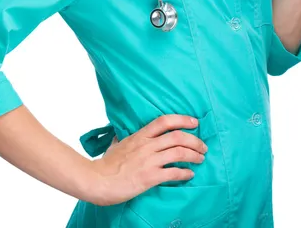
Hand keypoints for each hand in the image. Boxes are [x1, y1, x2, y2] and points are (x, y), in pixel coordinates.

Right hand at [87, 114, 206, 205]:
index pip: (165, 121)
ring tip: (200, 158)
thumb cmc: (105, 164)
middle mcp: (147, 145)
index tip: (195, 122)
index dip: (182, 119)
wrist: (97, 181)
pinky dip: (185, 173)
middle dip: (194, 140)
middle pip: (177, 136)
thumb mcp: (115, 145)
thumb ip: (122, 139)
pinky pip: (173, 172)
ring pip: (178, 152)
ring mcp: (149, 160)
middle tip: (203, 146)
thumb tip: (121, 136)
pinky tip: (190, 174)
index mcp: (140, 135)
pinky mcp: (149, 177)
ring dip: (193, 155)